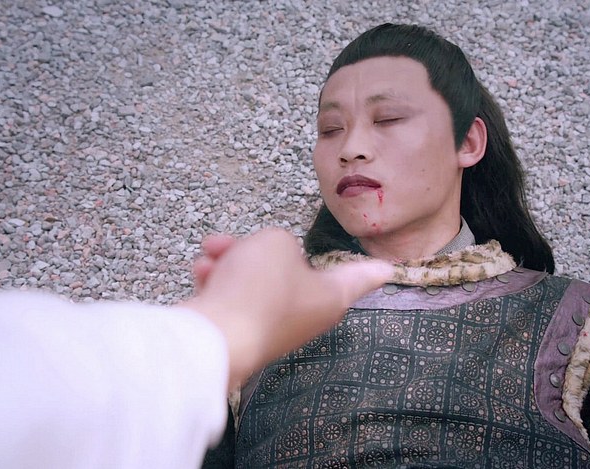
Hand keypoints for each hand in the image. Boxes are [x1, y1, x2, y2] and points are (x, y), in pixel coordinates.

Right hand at [181, 228, 391, 387]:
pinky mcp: (243, 332)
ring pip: (256, 279)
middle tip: (243, 240)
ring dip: (232, 260)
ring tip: (213, 251)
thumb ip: (279, 243)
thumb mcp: (275, 244)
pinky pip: (235, 295)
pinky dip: (218, 280)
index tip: (387, 269)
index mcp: (331, 296)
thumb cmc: (257, 289)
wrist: (214, 337)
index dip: (372, 270)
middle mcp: (306, 316)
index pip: (359, 277)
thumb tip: (268, 259)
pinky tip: (202, 271)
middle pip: (292, 270)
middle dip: (260, 248)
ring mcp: (273, 327)